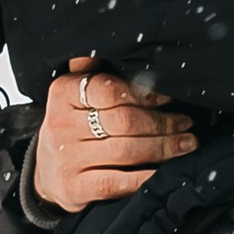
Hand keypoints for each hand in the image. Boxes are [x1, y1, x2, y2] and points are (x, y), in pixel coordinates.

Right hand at [31, 54, 197, 211]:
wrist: (46, 173)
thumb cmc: (74, 127)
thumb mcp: (75, 95)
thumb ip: (96, 71)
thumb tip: (123, 45)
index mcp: (62, 93)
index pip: (109, 89)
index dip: (145, 94)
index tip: (169, 97)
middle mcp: (60, 124)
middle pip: (123, 121)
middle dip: (162, 122)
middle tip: (186, 123)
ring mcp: (66, 159)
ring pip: (126, 151)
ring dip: (163, 147)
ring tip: (186, 143)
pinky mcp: (74, 188)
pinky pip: (118, 182)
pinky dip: (146, 176)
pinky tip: (165, 171)